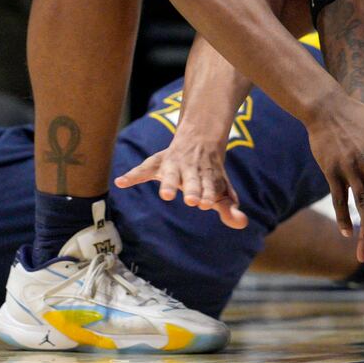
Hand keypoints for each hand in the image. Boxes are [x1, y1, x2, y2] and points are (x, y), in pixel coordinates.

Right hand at [114, 137, 247, 229]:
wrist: (200, 139)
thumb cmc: (210, 173)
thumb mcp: (221, 189)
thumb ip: (228, 207)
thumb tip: (242, 223)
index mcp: (207, 176)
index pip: (210, 186)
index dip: (209, 194)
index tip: (207, 203)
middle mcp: (191, 170)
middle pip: (192, 180)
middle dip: (193, 189)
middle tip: (193, 200)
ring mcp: (174, 166)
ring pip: (171, 174)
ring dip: (168, 183)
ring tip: (166, 194)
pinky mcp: (157, 164)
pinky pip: (144, 169)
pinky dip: (133, 175)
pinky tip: (121, 182)